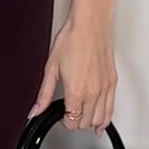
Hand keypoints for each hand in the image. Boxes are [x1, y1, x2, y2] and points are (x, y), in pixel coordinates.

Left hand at [28, 13, 116, 131]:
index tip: (61, 115)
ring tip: (83, 120)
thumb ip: (44, 94)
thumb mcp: (51, 68)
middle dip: (76, 122)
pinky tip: (100, 122)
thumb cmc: (72, 40)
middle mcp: (93, 93)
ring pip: (100, 120)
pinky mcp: (112, 83)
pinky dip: (105, 118)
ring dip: (90, 122)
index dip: (64, 121)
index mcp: (76, 91)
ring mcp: (105, 89)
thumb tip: (35, 111)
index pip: (72, 122)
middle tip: (69, 114)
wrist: (89, 25)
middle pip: (85, 123)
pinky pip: (111, 109)